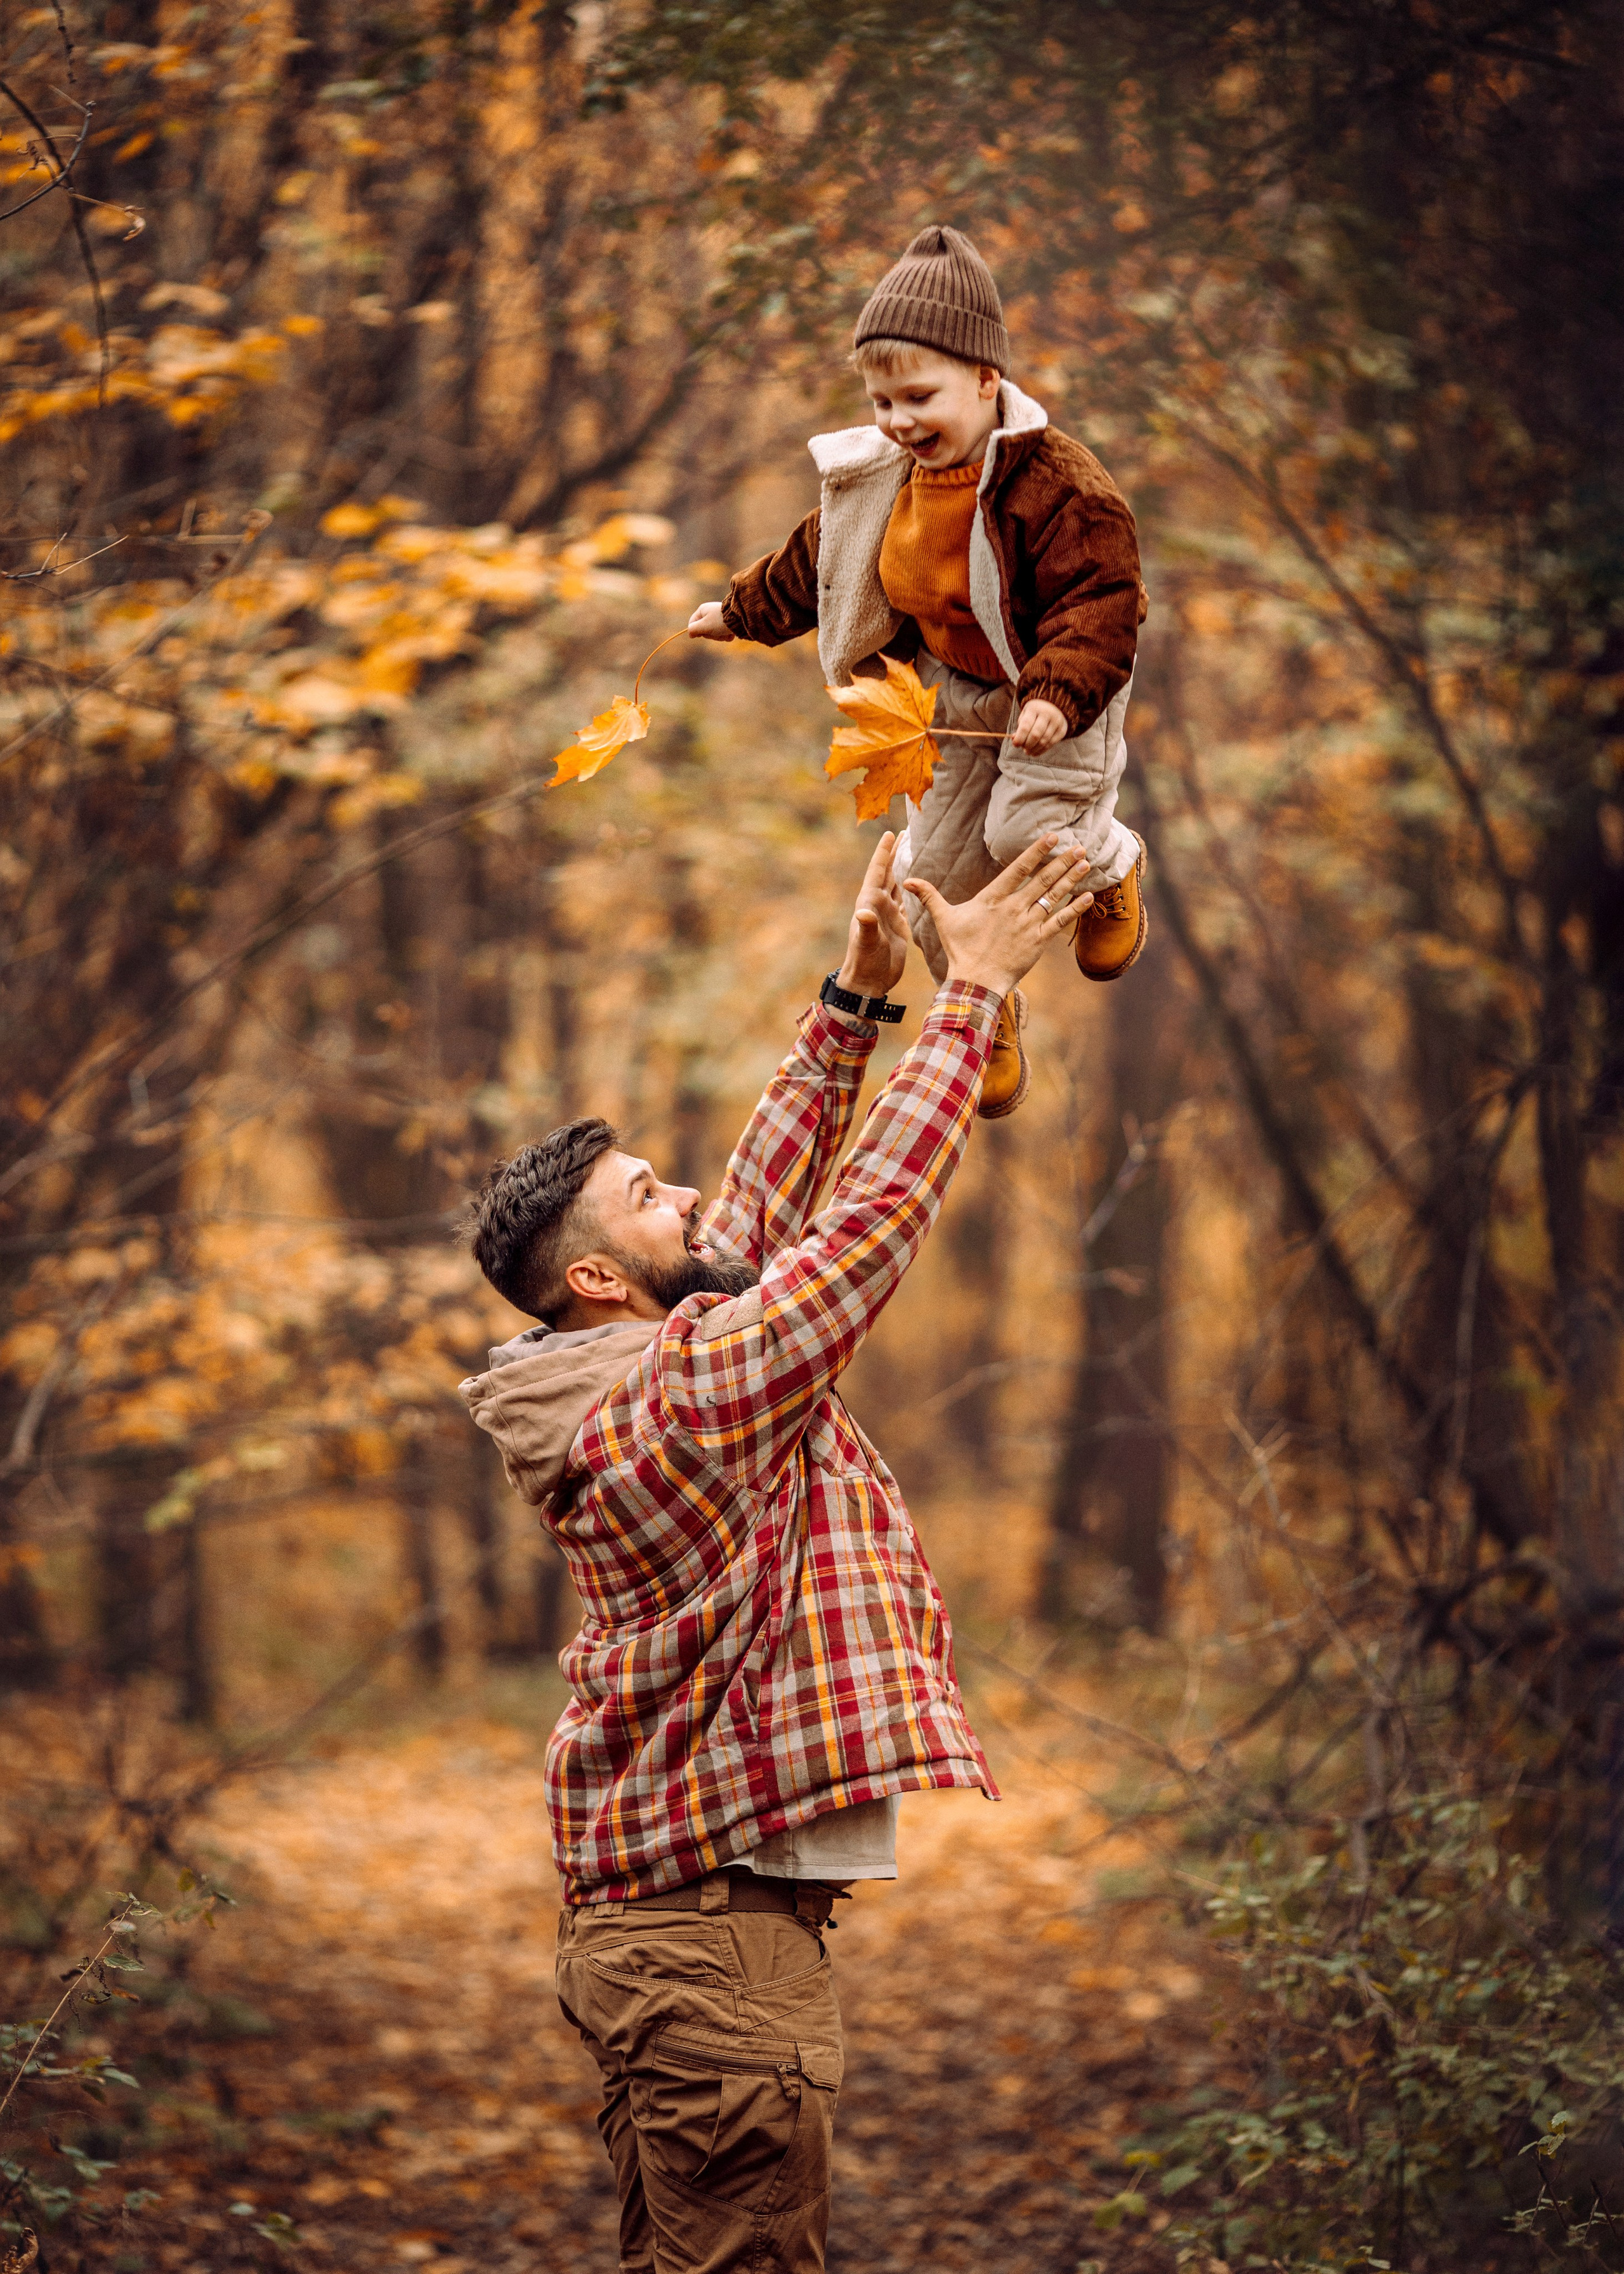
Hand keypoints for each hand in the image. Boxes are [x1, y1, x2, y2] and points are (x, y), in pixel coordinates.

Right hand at [687, 600, 734, 641]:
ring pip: (714, 634)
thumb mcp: (704, 625)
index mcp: (702, 610)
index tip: (700, 635)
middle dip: (710, 634)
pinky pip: (723, 634)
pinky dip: (726, 636)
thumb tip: (690, 633)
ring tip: (725, 631)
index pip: (692, 623)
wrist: (740, 618)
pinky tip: (730, 632)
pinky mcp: (727, 624)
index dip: (695, 631)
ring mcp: (719, 619)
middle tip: (716, 630)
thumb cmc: (720, 621)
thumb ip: (694, 629)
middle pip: (704, 631)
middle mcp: (710, 613)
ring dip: (719, 636)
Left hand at [835, 830, 909, 1001]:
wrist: (869, 982)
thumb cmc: (866, 962)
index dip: (883, 853)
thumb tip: (863, 914)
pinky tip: (917, 881)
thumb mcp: (866, 944)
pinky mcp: (898, 925)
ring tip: (913, 851)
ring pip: (897, 884)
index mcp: (869, 903)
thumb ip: (866, 928)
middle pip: (888, 872)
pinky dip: (911, 888)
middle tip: (906, 834)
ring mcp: (888, 914)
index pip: (877, 872)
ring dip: (903, 867)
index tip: (890, 833)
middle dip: (895, 853)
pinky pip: (905, 900)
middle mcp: (878, 905)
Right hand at [904, 835, 1092, 995]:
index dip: (1036, 851)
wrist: (975, 981)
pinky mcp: (1037, 942)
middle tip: (1079, 845)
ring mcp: (1028, 925)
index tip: (1052, 836)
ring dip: (1070, 879)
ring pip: (1053, 897)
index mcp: (993, 899)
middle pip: (1041, 880)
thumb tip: (907, 880)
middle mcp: (1013, 909)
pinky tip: (1088, 896)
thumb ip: (929, 896)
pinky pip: (1059, 921)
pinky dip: (1075, 908)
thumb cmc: (960, 950)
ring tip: (1085, 862)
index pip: (1018, 869)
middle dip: (1062, 861)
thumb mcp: (944, 919)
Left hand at [1009, 696, 1068, 753]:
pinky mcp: (1062, 730)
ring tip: (1028, 752)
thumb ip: (1020, 728)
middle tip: (1023, 749)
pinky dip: (1041, 750)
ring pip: (1044, 741)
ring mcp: (1056, 722)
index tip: (1015, 744)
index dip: (1020, 738)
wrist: (1054, 705)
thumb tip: (1014, 740)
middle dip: (1027, 745)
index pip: (1026, 726)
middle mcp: (1047, 714)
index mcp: (1035, 708)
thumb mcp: (1025, 715)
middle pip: (1035, 735)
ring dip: (1034, 749)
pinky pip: (1051, 744)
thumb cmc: (1035, 713)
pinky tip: (1035, 752)